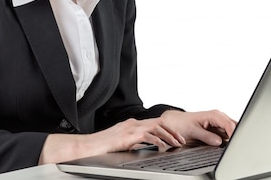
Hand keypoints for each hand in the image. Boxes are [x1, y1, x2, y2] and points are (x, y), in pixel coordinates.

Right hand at [39, 117, 184, 163]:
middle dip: (172, 131)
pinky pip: (146, 136)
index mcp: (131, 124)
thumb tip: (144, 145)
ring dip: (168, 135)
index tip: (176, 136)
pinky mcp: (127, 136)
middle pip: (158, 123)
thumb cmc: (102, 147)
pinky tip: (162, 146)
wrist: (88, 147)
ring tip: (176, 143)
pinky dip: (156, 140)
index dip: (167, 129)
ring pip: (155, 127)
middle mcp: (132, 123)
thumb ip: (133, 141)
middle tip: (182, 140)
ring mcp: (130, 128)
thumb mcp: (121, 142)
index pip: (154, 123)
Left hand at [160, 110, 236, 146]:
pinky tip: (227, 146)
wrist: (175, 122)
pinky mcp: (218, 129)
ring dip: (232, 138)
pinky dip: (229, 140)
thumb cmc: (182, 123)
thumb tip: (218, 142)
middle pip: (234, 126)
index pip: (228, 124)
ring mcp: (219, 123)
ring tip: (231, 147)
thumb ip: (206, 136)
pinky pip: (228, 134)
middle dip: (236, 136)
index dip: (233, 134)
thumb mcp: (192, 131)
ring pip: (232, 130)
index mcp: (213, 115)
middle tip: (234, 147)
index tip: (234, 144)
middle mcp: (218, 117)